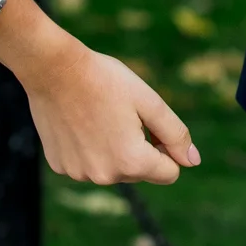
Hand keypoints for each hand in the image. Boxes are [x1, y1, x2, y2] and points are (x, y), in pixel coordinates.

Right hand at [17, 30, 200, 185]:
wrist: (53, 69)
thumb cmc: (105, 80)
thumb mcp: (149, 101)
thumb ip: (175, 134)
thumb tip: (193, 162)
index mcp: (131, 161)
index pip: (170, 173)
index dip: (167, 148)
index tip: (151, 123)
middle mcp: (105, 176)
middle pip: (140, 172)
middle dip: (139, 148)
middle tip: (122, 114)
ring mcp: (79, 174)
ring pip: (113, 169)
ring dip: (113, 149)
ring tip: (98, 116)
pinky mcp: (60, 167)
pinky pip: (88, 164)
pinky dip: (89, 148)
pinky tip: (79, 121)